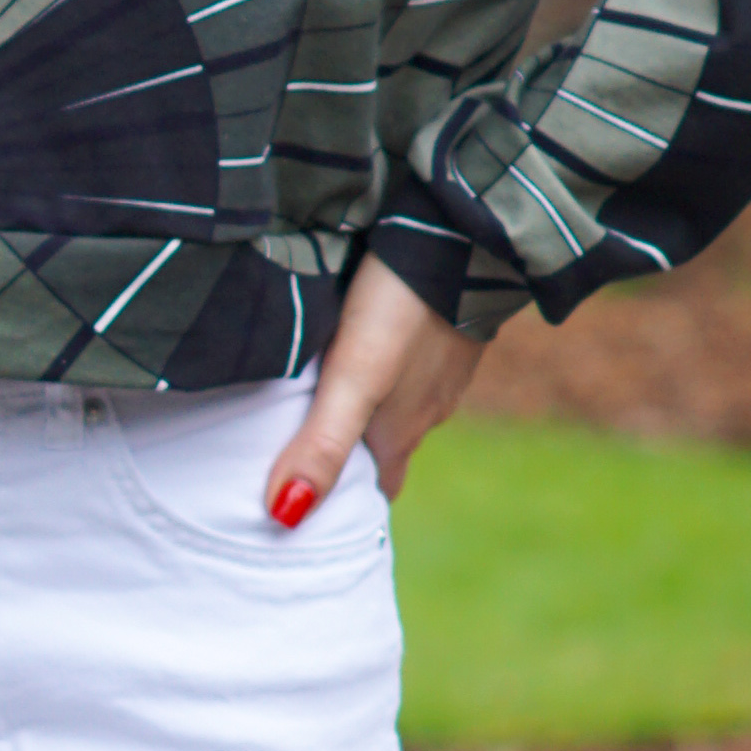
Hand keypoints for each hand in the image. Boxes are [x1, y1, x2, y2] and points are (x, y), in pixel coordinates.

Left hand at [264, 255, 485, 525]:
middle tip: (303, 455)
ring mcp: (441, 370)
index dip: (347, 504)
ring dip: (364, 411)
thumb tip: (284, 516)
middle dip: (350, 458)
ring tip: (320, 399)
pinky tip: (364, 347)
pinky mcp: (446, 330)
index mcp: (401, 433)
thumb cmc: (402, 310)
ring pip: (397, 406)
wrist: (466, 234)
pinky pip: (411, 364)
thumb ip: (323, 444)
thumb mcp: (354, 379)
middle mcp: (427, 410)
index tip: (312, 510)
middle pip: (384, 450)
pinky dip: (385, 369)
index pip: (377, 491)